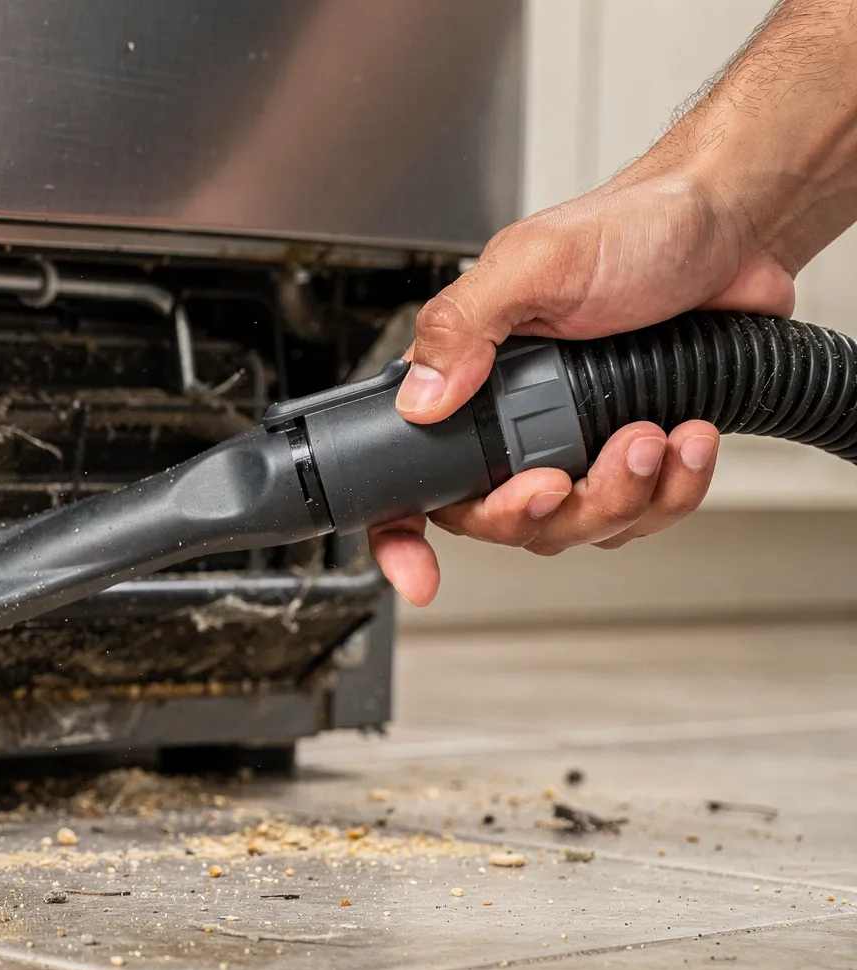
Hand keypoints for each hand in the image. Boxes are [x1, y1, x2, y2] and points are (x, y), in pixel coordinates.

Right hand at [369, 171, 792, 605]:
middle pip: (499, 520)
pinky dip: (676, 487)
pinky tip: (690, 438)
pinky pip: (645, 512)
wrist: (733, 227)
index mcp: (468, 378)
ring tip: (651, 436)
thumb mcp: (532, 263)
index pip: (408, 474)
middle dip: (539, 511)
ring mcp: (578, 442)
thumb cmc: (633, 228)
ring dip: (620, 495)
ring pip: (577, 525)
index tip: (419, 576)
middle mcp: (515, 421)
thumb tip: (419, 401)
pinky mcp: (638, 453)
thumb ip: (464, 326)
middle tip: (563, 478)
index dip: (402, 535)